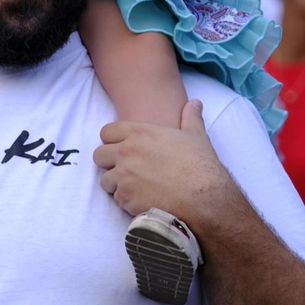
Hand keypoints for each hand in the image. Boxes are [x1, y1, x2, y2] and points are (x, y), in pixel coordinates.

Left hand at [93, 99, 234, 222]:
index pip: (107, 132)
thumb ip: (190, 117)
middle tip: (125, 170)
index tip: (122, 148)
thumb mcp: (196, 136)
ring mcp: (123, 176)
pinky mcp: (126, 197)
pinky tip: (143, 201)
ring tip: (135, 188)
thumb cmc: (200, 166)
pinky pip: (117, 199)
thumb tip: (195, 103)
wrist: (204, 197)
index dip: (113, 141)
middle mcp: (126, 152)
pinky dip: (127, 202)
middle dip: (109, 163)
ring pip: (105, 180)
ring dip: (117, 185)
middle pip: (99, 155)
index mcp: (139, 133)